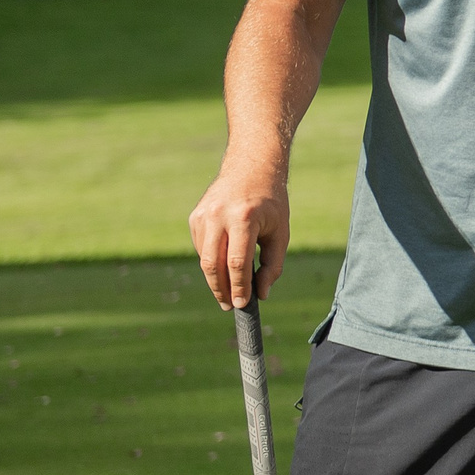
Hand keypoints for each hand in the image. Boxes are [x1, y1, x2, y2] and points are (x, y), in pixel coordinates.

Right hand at [189, 159, 288, 308]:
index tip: (242, 304)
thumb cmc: (271, 203)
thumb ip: (273, 264)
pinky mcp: (195, 217)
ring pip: (204, 258)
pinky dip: (211, 261)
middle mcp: (218, 216)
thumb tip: (261, 294)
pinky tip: (223, 268)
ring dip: (214, 279)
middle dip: (221, 289)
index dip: (239, 286)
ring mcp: (202, 215)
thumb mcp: (280, 232)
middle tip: (230, 306)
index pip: (236, 262)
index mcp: (243, 218)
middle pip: (212, 264)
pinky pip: (201, 247)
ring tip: (228, 293)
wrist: (251, 169)